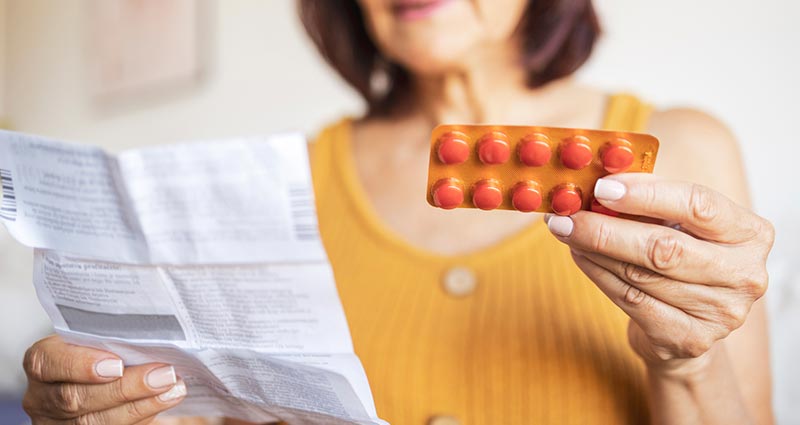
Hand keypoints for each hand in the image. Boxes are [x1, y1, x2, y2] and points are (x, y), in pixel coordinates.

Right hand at [22, 335, 185, 423]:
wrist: (102, 376)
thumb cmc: (101, 349)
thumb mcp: (97, 338)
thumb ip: (112, 336)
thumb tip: (152, 332)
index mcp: (43, 362)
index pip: (48, 362)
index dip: (80, 364)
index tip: (116, 363)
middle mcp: (43, 397)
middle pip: (75, 397)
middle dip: (124, 387)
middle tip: (163, 374)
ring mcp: (59, 421)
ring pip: (94, 421)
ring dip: (140, 405)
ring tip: (173, 388)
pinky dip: (143, 414)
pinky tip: (165, 400)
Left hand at [545, 173, 773, 373]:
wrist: (688, 325)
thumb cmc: (681, 259)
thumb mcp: (680, 224)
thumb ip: (651, 201)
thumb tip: (600, 181)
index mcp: (750, 233)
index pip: (699, 205)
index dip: (646, 195)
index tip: (602, 188)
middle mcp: (744, 274)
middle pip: (665, 247)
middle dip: (607, 229)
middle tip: (567, 216)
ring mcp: (720, 313)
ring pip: (641, 275)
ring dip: (595, 250)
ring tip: (567, 232)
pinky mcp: (690, 339)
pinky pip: (631, 301)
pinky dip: (598, 275)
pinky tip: (580, 256)